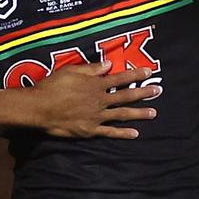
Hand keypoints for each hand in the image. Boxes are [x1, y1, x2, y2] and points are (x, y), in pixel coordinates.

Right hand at [32, 61, 156, 138]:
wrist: (39, 108)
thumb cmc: (51, 86)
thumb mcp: (70, 71)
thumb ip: (91, 68)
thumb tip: (109, 64)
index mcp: (95, 84)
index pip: (120, 78)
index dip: (136, 74)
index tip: (149, 72)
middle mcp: (100, 100)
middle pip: (126, 95)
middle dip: (143, 92)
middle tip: (158, 91)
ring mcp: (97, 116)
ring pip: (122, 114)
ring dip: (139, 113)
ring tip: (153, 113)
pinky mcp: (90, 130)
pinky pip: (110, 132)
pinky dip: (123, 133)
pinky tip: (135, 134)